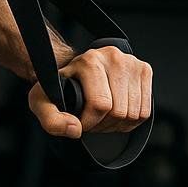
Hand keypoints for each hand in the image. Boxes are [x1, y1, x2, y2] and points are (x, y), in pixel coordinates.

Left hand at [27, 45, 152, 138]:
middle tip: (91, 120)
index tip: (80, 122)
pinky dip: (130, 121)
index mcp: (90, 61)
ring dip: (117, 124)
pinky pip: (145, 111)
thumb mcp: (42, 100)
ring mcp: (132, 63)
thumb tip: (75, 129)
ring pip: (134, 113)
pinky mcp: (144, 70)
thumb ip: (50, 119)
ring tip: (102, 117)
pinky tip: (115, 114)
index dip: (90, 122)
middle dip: (103, 125)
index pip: (101, 104)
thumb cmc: (60, 86)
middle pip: (119, 111)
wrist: (75, 70)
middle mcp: (113, 57)